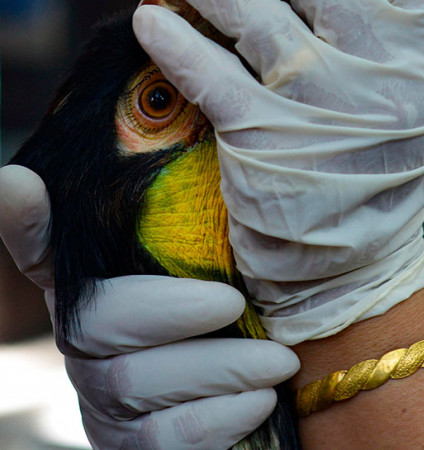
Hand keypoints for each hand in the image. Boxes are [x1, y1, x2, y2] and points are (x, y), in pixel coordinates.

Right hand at [0, 165, 299, 449]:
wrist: (267, 409)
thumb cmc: (250, 324)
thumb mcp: (235, 270)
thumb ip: (210, 225)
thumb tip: (219, 123)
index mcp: (104, 290)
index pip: (46, 251)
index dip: (24, 222)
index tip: (18, 182)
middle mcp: (89, 345)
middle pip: (93, 324)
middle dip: (170, 311)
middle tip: (233, 301)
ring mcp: (106, 404)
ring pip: (135, 384)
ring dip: (219, 368)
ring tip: (278, 360)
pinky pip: (165, 438)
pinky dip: (220, 417)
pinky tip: (260, 399)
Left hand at [133, 0, 423, 344]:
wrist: (360, 259)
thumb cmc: (376, 155)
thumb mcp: (409, 88)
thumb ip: (384, 24)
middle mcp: (388, 74)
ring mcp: (330, 109)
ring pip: (258, 18)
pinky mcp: (272, 144)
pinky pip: (214, 77)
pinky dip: (178, 44)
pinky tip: (151, 22)